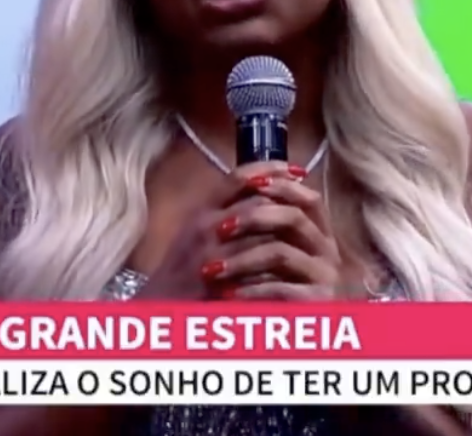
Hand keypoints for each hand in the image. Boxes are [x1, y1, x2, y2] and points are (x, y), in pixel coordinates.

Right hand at [134, 161, 294, 300]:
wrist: (159, 304)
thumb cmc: (182, 266)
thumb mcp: (197, 230)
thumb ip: (224, 210)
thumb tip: (261, 190)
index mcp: (201, 210)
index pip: (238, 178)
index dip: (270, 169)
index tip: (296, 168)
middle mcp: (205, 227)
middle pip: (256, 203)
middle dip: (288, 201)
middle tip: (312, 200)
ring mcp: (212, 256)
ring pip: (262, 236)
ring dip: (288, 233)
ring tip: (310, 232)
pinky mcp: (218, 283)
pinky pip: (256, 269)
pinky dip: (277, 264)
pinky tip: (294, 263)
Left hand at [204, 169, 343, 300]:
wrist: (296, 339)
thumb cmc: (277, 291)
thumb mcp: (273, 253)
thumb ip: (268, 223)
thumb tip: (251, 178)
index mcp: (320, 234)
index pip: (309, 198)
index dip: (281, 185)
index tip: (250, 184)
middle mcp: (328, 251)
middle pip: (294, 217)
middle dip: (253, 218)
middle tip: (219, 229)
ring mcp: (325, 277)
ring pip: (281, 253)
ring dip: (241, 259)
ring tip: (212, 271)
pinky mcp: (317, 303)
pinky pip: (280, 289)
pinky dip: (249, 291)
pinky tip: (227, 295)